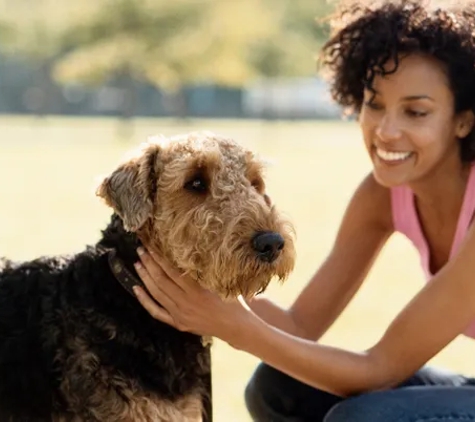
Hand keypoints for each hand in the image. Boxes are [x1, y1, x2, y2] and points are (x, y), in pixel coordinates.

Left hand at [133, 247, 251, 344]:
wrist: (236, 327)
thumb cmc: (233, 302)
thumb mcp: (220, 283)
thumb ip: (204, 272)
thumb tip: (191, 253)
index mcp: (197, 291)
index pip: (172, 271)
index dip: (160, 258)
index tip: (152, 246)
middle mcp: (186, 302)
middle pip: (161, 280)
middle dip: (149, 264)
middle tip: (141, 250)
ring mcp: (180, 314)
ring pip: (156, 293)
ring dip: (145, 277)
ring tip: (137, 264)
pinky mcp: (177, 323)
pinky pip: (156, 311)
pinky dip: (145, 300)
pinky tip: (136, 289)